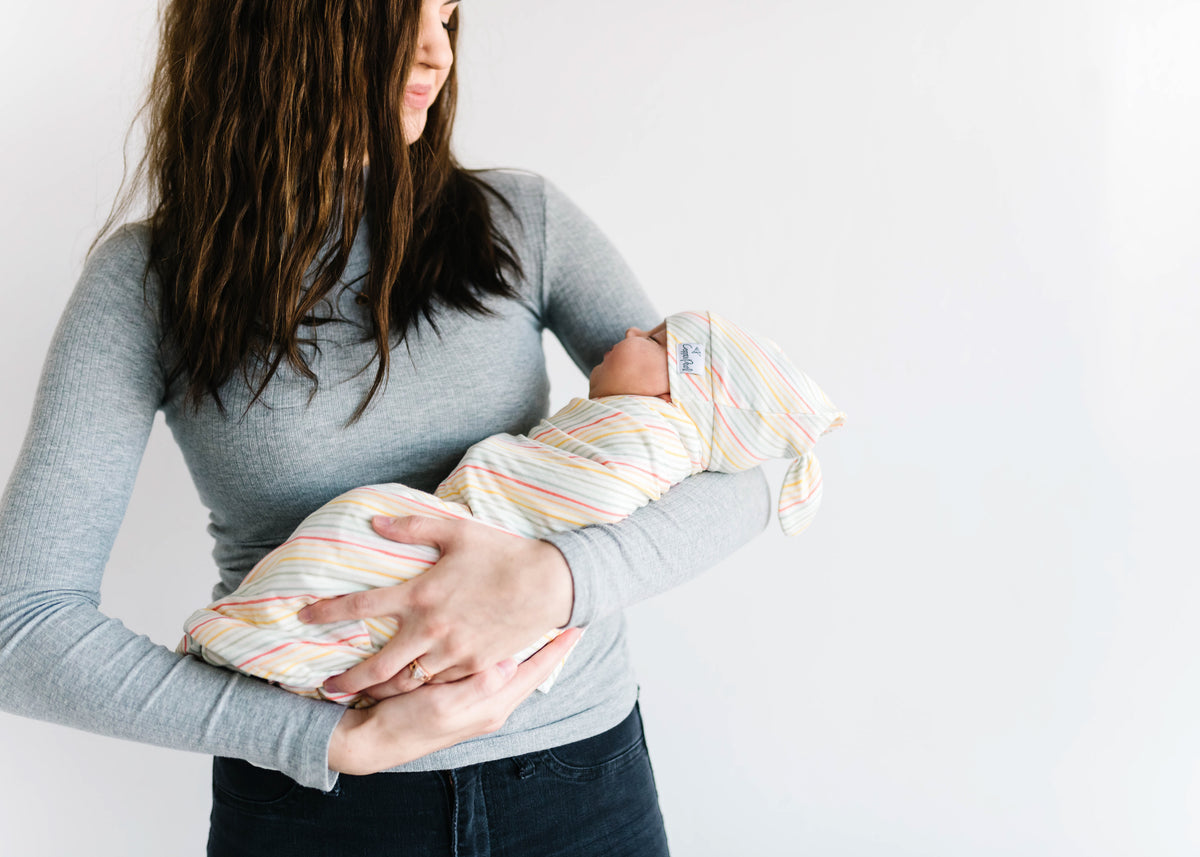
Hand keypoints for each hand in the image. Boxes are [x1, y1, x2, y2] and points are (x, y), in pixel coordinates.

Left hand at [298, 514, 573, 699]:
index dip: (326, 612)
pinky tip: (411, 690)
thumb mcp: (457, 531)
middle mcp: (431, 629)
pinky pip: (440, 682)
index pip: (361, 604)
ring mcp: (453, 652)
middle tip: (327, 686)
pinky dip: (421, 688)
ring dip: (381, 690)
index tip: (303, 616)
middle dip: (347, 680)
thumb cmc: (502, 553)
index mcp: (420, 594)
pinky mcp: (474, 666)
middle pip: (377, 665)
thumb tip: (376, 522)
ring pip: (407, 681)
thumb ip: (413, 526)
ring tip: (364, 694)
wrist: (549, 584)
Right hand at [328, 627, 582, 774]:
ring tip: (542, 624)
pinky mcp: (462, 697)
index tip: (577, 626)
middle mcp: (491, 706)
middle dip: (550, 648)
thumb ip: (477, 687)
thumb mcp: (442, 707)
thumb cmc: (406, 723)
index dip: (556, 650)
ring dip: (529, 649)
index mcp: (491, 706)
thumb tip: (509, 664)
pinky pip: (495, 672)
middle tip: (566, 618)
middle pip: (531, 671)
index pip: (535, 673)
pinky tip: (504, 641)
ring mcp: (478, 703)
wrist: (374, 741)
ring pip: (514, 670)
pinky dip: (506, 655)